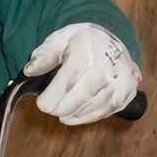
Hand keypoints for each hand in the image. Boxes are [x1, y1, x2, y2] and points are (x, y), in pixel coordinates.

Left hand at [24, 23, 140, 124]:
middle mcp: (107, 70)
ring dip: (72, 113)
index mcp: (87, 53)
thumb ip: (44, 55)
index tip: (42, 103)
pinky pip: (103, 113)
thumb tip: (30, 71)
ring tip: (62, 108)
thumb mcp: (59, 39)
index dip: (50, 99)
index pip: (66, 84)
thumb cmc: (81, 42)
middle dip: (59, 108)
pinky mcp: (126, 95)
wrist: (111, 42)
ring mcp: (119, 84)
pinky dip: (86, 116)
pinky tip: (75, 112)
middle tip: (51, 107)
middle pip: (78, 100)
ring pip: (90, 110)